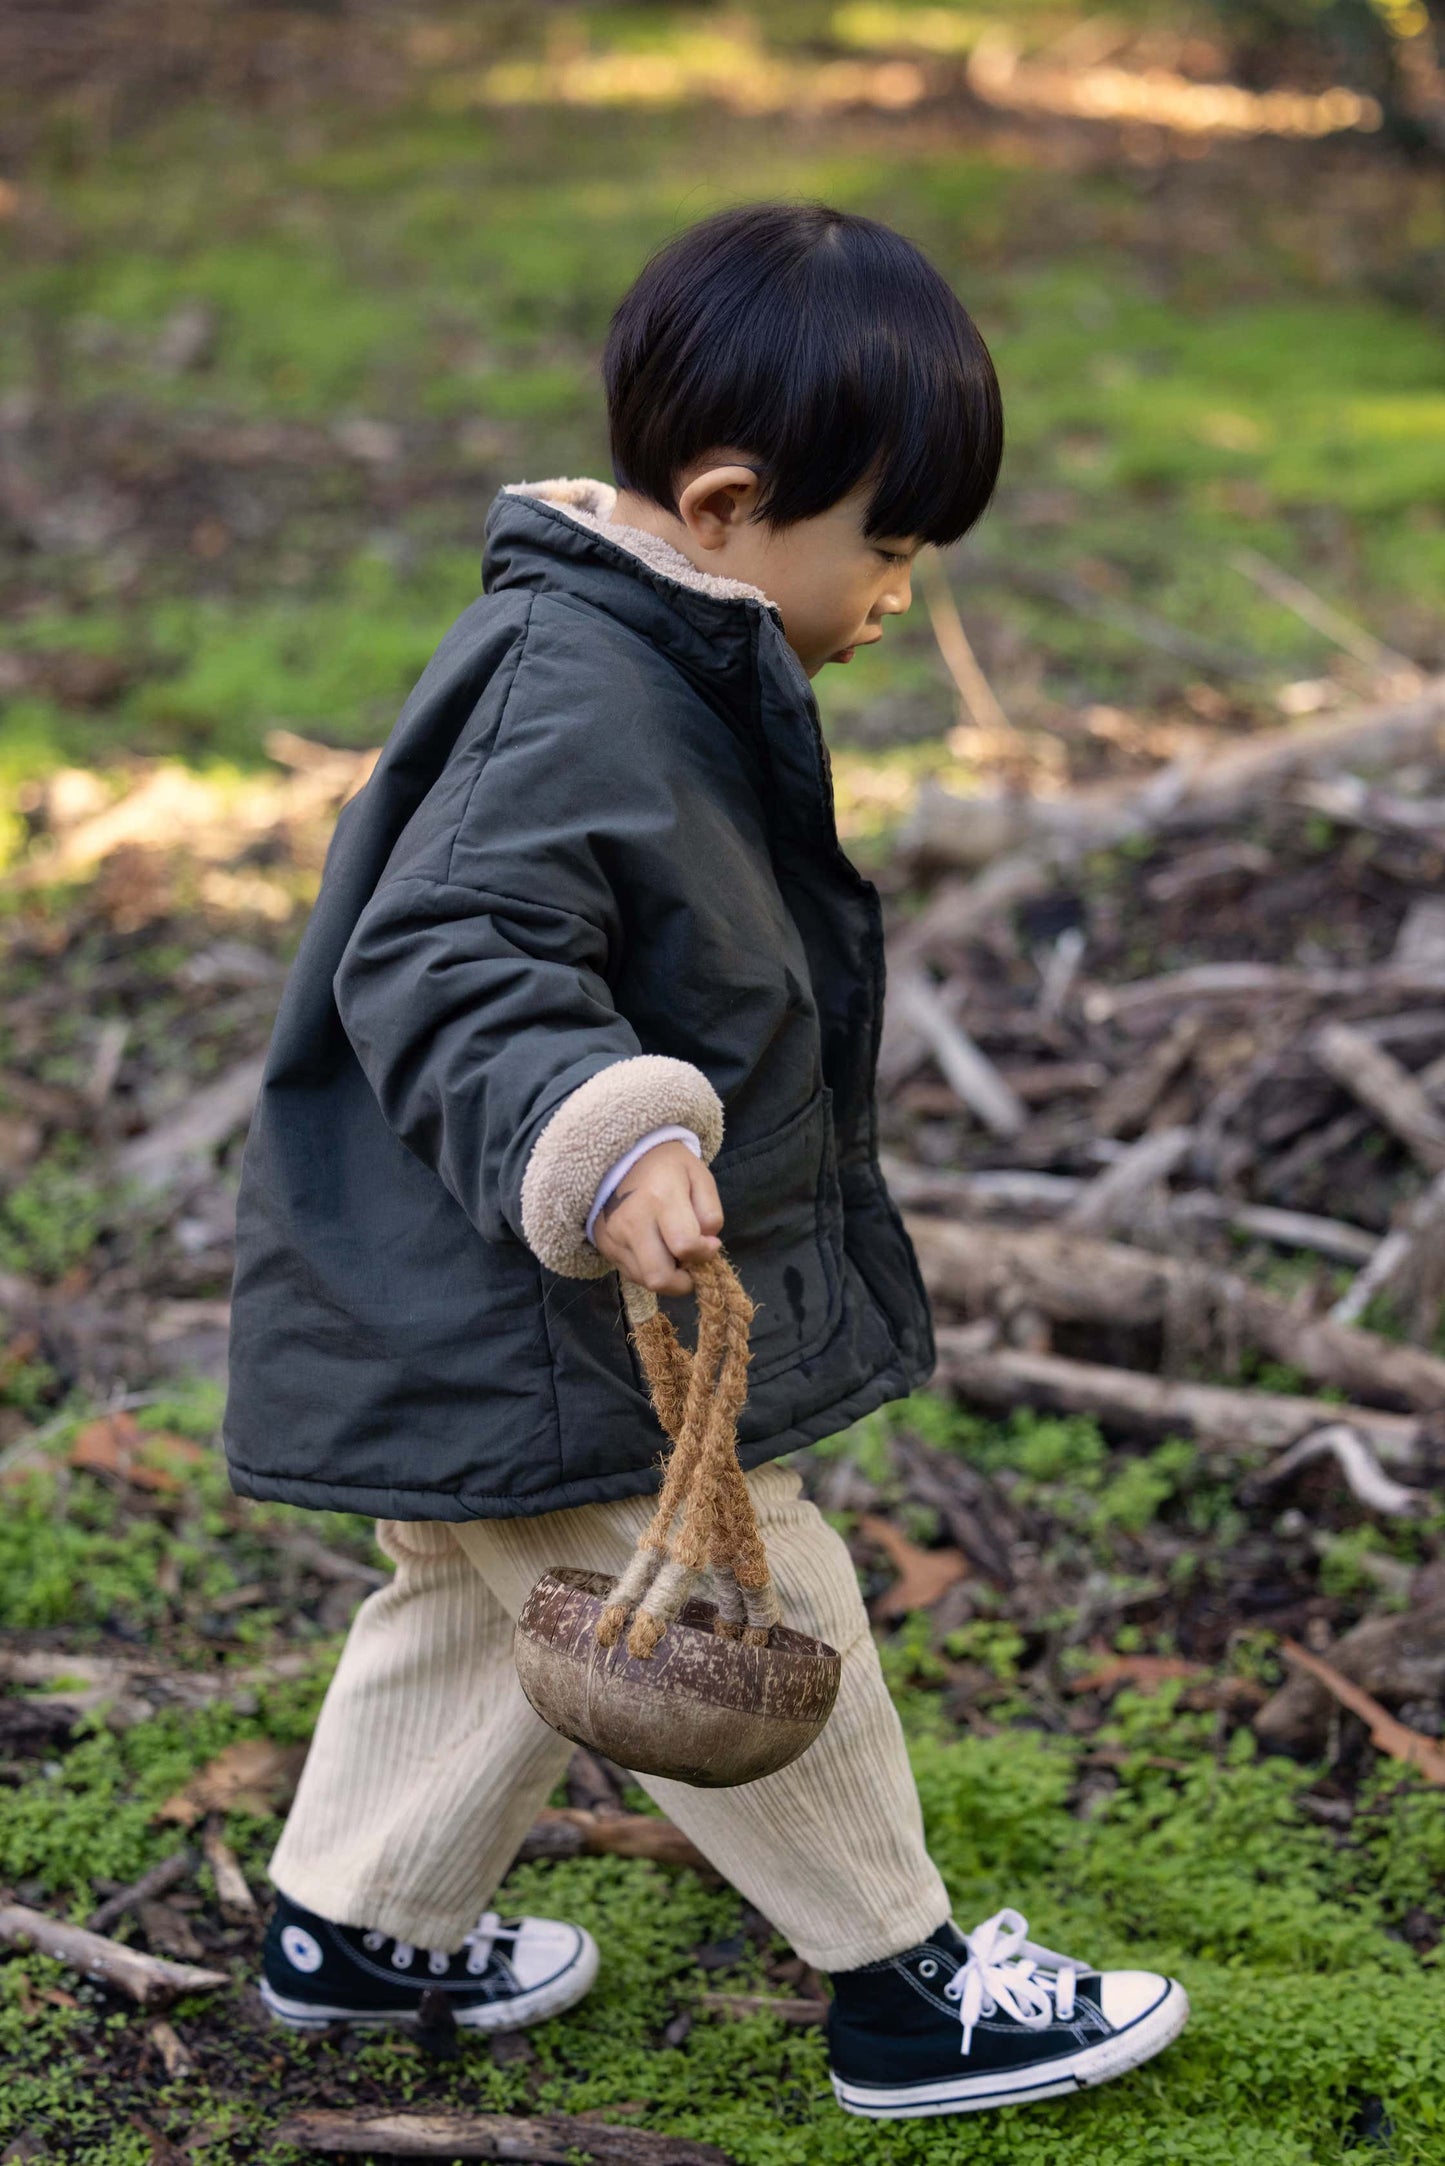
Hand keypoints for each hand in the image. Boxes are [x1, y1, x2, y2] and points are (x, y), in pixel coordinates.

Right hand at [590, 1139, 723, 1295]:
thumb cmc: (669, 1168)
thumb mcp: (701, 1178)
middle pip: (660, 1277)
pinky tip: (656, 1250)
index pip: (685, 1245)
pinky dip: (650, 1270)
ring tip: (673, 1253)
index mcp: (660, 1197)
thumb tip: (706, 1247)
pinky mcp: (604, 1245)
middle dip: (684, 1281)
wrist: (623, 1158)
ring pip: (646, 1281)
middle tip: (691, 1263)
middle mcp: (632, 1220)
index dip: (704, 1252)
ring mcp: (614, 1235)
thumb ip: (712, 1214)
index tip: (710, 1243)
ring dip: (667, 1277)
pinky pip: (632, 1274)